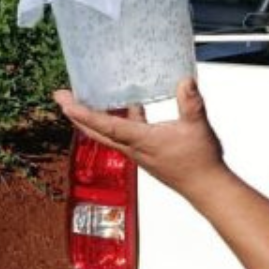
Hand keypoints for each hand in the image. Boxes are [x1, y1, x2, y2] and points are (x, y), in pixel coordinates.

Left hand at [54, 78, 225, 203]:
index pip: (105, 126)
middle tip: (61, 98)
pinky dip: (119, 121)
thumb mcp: (197, 126)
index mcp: (142, 141)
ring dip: (93, 118)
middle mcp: (134, 149)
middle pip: (97, 131)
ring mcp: (139, 153)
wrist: (207, 187)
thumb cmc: (200, 163)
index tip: (65, 102)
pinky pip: (125, 135)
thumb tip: (185, 81)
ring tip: (84, 102)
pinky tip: (130, 109)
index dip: (83, 113)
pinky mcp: (147, 154)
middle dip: (76, 115)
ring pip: (108, 134)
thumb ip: (190, 102)